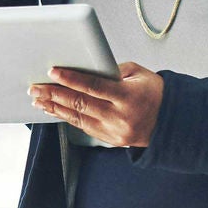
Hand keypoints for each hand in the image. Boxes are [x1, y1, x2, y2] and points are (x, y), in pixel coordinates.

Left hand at [30, 63, 162, 147]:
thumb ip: (111, 71)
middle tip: (35, 87)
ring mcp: (115, 131)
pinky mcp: (110, 139)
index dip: (71, 79)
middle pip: (80, 104)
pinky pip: (83, 127)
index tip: (53, 72)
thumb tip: (83, 68)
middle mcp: (120, 117)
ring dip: (54, 107)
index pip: (94, 87)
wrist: (172, 122)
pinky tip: (53, 109)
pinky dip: (66, 117)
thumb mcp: (138, 74)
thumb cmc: (155, 94)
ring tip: (38, 98)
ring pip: (78, 118)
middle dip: (54, 94)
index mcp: (128, 97)